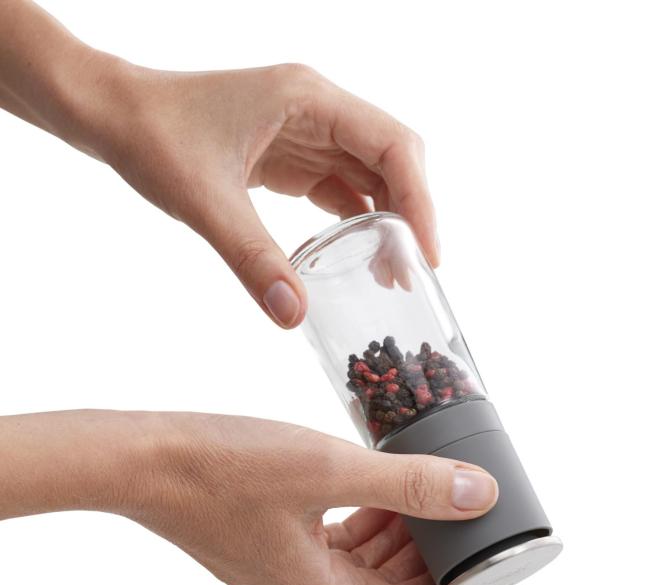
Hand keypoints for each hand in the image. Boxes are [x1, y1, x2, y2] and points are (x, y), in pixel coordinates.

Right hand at [0, 411, 497, 584]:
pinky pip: (324, 546)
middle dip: (421, 560)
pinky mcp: (259, 544)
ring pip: (352, 567)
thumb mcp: (331, 470)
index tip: (472, 563)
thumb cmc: (223, 466)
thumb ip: (410, 484)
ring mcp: (274, 570)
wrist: (137, 458)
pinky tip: (371, 490)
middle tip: (453, 520)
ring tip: (419, 497)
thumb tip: (478, 495)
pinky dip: (356, 524)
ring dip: (390, 539)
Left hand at [91, 61, 436, 327]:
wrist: (108, 113)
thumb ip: (252, 259)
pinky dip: (358, 224)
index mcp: (308, 100)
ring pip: (373, 177)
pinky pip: (343, 189)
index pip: (394, 146)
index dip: (421, 200)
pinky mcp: (293, 155)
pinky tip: (359, 259)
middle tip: (411, 275)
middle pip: (393, 162)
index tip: (428, 254)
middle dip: (410, 217)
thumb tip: (293, 317)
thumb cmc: (150, 135)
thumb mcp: (204, 201)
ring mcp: (307, 132)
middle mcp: (317, 110)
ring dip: (388, 224)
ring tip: (390, 276)